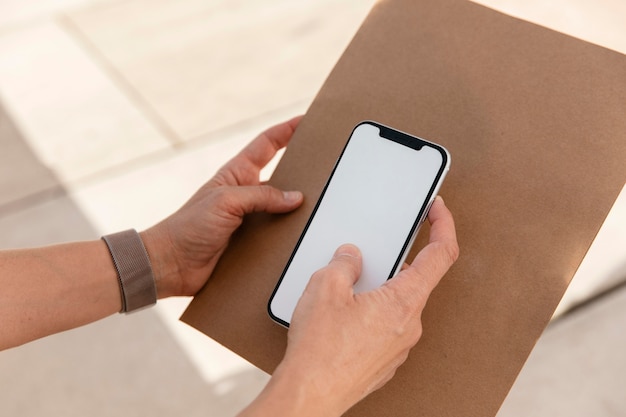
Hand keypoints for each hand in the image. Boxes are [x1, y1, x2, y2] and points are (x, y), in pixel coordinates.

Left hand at [142, 116, 303, 297]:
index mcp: (237, 174)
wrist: (171, 264)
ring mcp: (248, 219)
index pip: (267, 144)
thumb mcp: (226, 201)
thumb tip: (295, 197)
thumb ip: (261, 196)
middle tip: (325, 169)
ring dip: (296, 211)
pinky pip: (275, 236)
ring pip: (281, 209)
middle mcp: (245, 194)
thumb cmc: (188, 226)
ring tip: (319, 209)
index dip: (286, 130)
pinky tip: (302, 239)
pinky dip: (288, 237)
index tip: (306, 121)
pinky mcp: (250, 242)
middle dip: (302, 172)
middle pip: (280, 177)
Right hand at [243, 196, 457, 415]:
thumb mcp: (325, 287)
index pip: (441, 254)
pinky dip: (371, 312)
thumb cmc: (319, 350)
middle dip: (390, 262)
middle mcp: (410, 325)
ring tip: (345, 291)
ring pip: (397, 304)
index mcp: (404, 301)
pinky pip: (386, 326)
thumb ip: (345, 263)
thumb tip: (352, 257)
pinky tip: (344, 316)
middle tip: (366, 255)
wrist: (310, 395)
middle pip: (414, 279)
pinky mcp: (386, 359)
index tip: (437, 209)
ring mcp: (400, 346)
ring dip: (377, 290)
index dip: (443, 225)